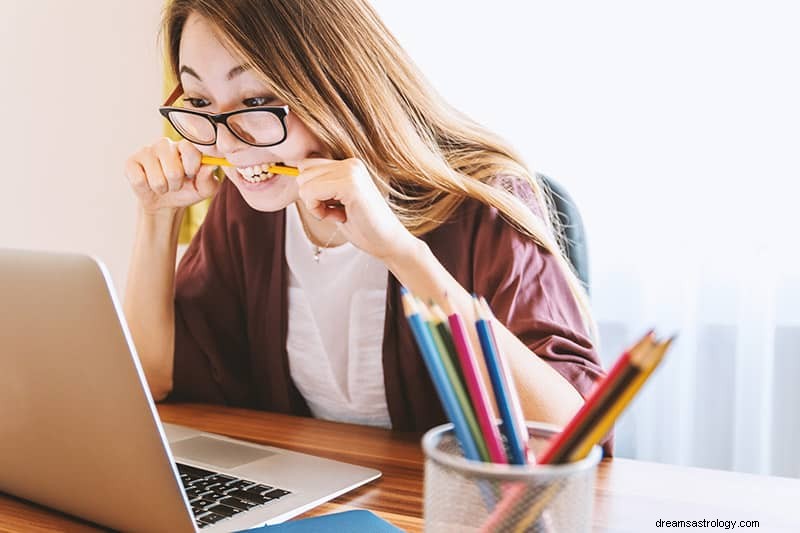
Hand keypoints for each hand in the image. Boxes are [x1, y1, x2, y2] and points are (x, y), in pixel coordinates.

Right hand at [124, 138, 219, 215]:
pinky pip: (139, 181)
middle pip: (174, 171)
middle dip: (176, 185)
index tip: (191, 174)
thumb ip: (209, 179)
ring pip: (157, 180)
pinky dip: (146, 189)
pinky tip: (148, 183)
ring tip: (163, 185)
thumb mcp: (204, 189)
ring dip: (162, 189)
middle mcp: (165, 144)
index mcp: (185, 145)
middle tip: (175, 183)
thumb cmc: (187, 190)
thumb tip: (210, 166)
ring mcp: (146, 151)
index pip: (190, 149)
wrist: (165, 202)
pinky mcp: (131, 162)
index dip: (192, 168)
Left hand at [292, 157, 417, 260]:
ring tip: (340, 213)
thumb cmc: (363, 226)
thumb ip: (321, 186)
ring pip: (304, 183)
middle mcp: (350, 163)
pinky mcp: (350, 184)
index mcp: (348, 165)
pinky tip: (340, 217)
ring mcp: (351, 171)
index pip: (307, 165)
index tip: (332, 206)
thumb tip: (295, 175)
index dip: (312, 191)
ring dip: (316, 205)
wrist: (388, 243)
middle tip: (336, 211)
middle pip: (302, 173)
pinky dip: (319, 211)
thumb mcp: (336, 201)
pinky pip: (311, 193)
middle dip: (312, 198)